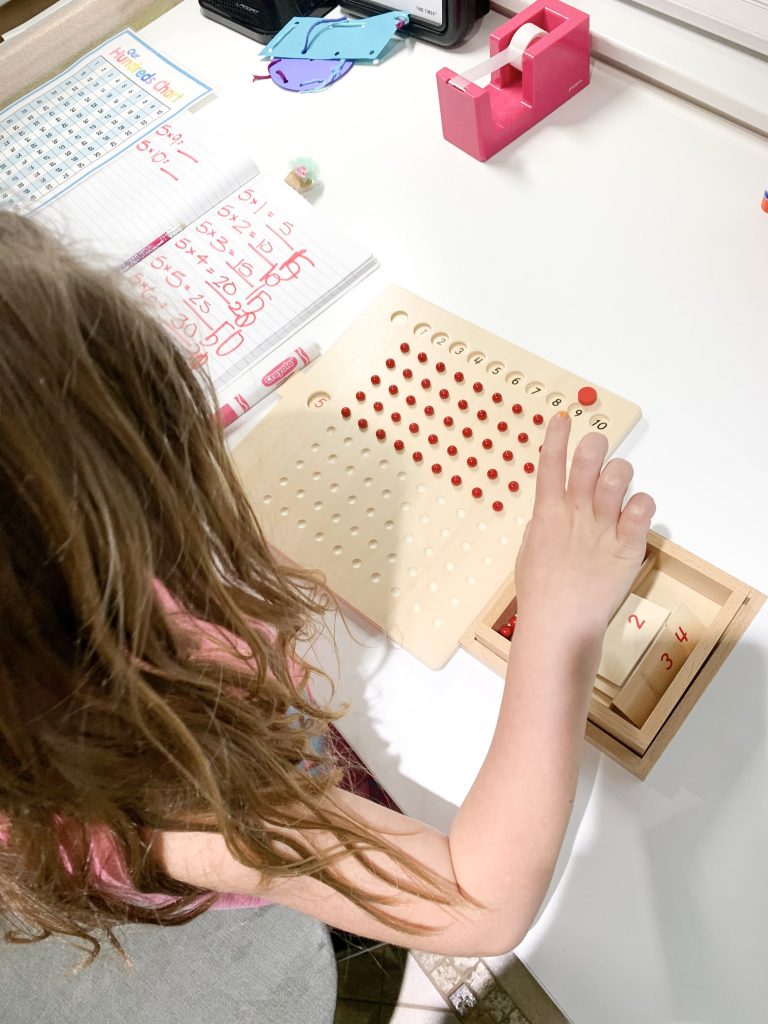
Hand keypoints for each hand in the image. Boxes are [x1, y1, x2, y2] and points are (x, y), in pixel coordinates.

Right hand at [514, 413, 654, 633]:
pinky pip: (641, 511)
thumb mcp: (529, 553)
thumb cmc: (540, 594)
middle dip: (592, 446)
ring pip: (616, 478)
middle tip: (597, 444)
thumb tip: (550, 511)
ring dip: (618, 472)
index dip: (555, 438)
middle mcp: (575, 515)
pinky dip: (642, 503)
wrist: (559, 625)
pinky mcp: (627, 546)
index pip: (549, 466)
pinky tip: (638, 507)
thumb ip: (542, 527)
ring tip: (617, 479)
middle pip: (585, 463)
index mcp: (546, 515)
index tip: (562, 418)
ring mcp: (602, 528)